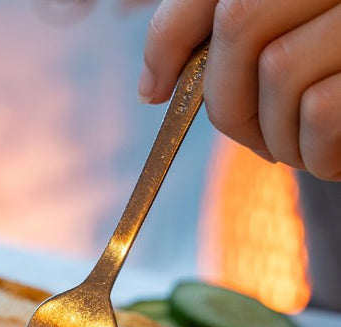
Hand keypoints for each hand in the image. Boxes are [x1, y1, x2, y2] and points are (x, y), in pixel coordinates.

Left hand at [139, 0, 340, 179]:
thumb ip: (223, 37)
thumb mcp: (289, 37)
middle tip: (250, 136)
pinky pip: (323, 111)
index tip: (156, 90)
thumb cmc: (339, 71)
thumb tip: (153, 87)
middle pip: (240, 22)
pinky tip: (331, 157)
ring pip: (279, 70)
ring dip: (274, 135)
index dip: (169, 38)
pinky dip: (316, 152)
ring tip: (299, 147)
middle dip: (226, 99)